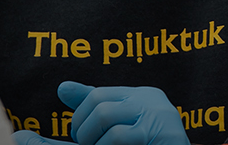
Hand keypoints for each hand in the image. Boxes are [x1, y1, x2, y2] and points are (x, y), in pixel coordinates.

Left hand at [13, 82, 189, 144]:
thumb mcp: (119, 126)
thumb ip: (93, 108)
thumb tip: (62, 88)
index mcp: (141, 96)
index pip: (97, 94)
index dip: (79, 117)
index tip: (79, 137)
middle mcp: (152, 101)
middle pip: (100, 106)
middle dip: (83, 132)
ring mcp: (160, 117)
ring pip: (107, 121)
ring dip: (95, 143)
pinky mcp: (165, 136)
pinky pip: (120, 137)